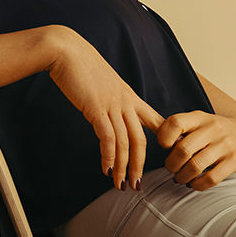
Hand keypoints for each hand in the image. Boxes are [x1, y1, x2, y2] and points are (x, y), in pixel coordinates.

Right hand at [46, 29, 164, 189]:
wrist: (66, 50)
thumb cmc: (81, 67)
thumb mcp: (105, 84)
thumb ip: (112, 101)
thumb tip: (111, 114)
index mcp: (130, 97)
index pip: (156, 121)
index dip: (165, 141)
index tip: (169, 157)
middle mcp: (126, 102)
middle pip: (141, 140)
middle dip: (140, 166)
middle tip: (137, 185)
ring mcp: (112, 105)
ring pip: (126, 143)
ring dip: (123, 167)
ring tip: (121, 185)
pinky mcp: (96, 108)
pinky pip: (107, 138)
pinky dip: (109, 156)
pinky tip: (107, 170)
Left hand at [157, 111, 235, 190]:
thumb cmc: (215, 131)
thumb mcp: (199, 122)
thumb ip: (180, 130)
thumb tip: (158, 146)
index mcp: (200, 117)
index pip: (175, 123)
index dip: (164, 138)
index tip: (165, 147)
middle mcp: (213, 129)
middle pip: (183, 150)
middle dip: (171, 164)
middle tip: (171, 169)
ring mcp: (226, 145)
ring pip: (195, 167)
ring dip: (182, 177)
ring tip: (180, 178)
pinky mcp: (234, 161)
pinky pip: (211, 179)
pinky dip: (198, 185)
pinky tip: (194, 184)